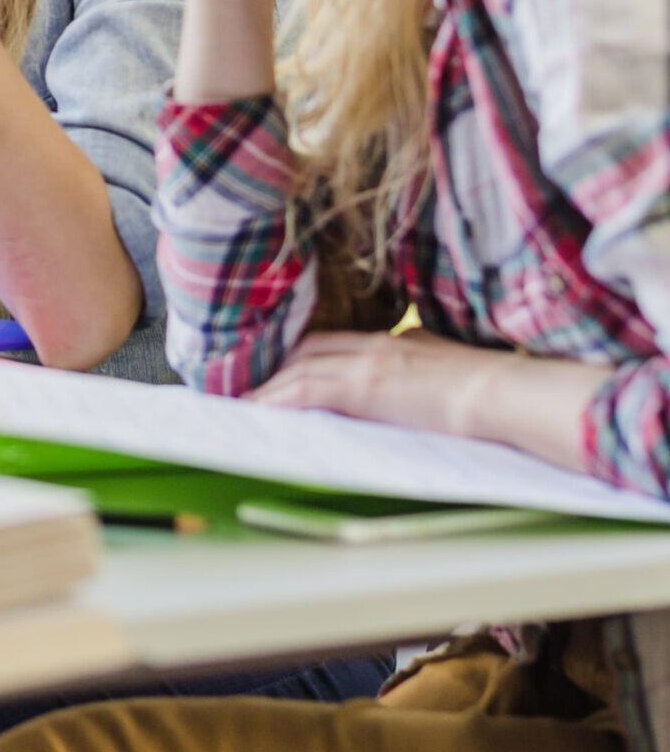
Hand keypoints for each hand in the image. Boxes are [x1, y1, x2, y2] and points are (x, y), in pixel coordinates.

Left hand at [250, 328, 514, 439]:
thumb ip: (426, 372)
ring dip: (269, 386)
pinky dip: (277, 398)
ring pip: (300, 367)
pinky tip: (257, 410)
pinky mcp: (362, 385)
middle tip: (256, 386)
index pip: (338, 342)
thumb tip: (418, 384)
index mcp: (398, 341)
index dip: (308, 356)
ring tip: (244, 403)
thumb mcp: (450, 372)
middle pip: (310, 349)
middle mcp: (376, 344)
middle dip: (281, 367)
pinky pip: (305, 389)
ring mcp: (366, 361)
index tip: (288, 368)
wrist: (506, 393)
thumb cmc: (494, 391)